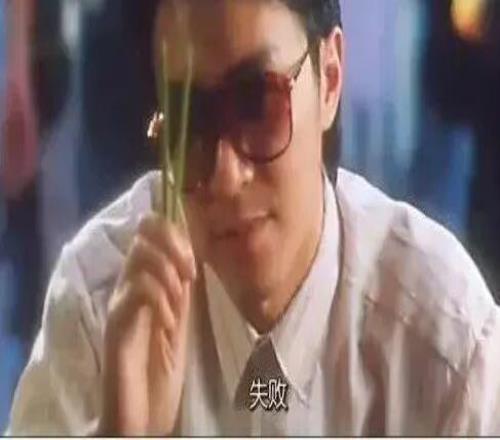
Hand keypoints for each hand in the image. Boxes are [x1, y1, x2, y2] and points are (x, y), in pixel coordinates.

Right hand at [99, 213, 196, 434]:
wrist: (143, 412)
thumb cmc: (161, 367)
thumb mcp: (180, 319)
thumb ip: (180, 288)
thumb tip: (190, 255)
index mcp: (146, 280)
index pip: (151, 230)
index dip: (176, 231)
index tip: (195, 260)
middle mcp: (129, 284)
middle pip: (145, 230)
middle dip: (175, 243)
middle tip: (189, 273)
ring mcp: (120, 302)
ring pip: (141, 255)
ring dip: (169, 273)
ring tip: (178, 303)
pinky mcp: (116, 324)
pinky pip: (137, 291)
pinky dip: (160, 300)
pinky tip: (168, 322)